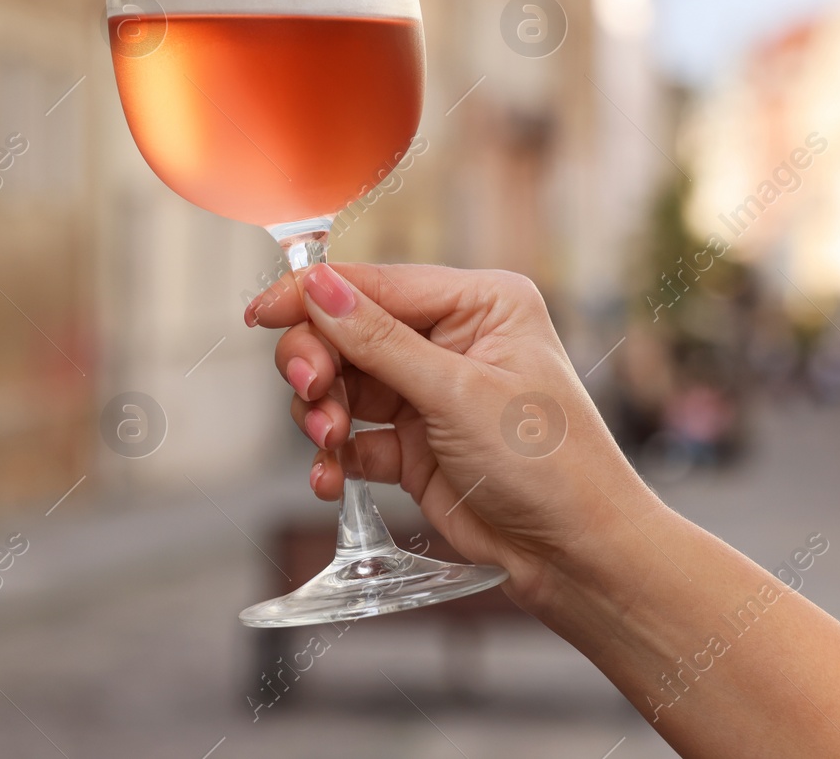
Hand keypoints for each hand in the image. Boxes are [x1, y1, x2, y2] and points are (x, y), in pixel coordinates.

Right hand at [245, 262, 657, 608]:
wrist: (577, 556)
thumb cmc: (551, 465)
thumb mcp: (459, 394)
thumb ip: (379, 342)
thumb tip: (318, 287)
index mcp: (480, 303)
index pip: (376, 283)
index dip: (312, 296)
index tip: (261, 313)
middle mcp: (452, 339)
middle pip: (347, 331)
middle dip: (318, 364)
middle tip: (312, 395)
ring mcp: (430, 393)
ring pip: (341, 385)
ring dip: (322, 414)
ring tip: (331, 444)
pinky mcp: (415, 445)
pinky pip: (352, 437)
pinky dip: (333, 456)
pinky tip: (329, 476)